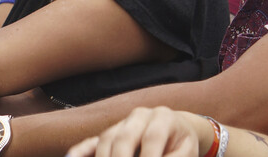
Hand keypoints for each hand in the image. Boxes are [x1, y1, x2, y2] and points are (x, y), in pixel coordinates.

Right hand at [67, 107, 209, 156]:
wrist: (177, 130)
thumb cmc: (182, 144)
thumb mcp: (187, 152)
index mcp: (163, 117)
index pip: (152, 138)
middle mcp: (140, 115)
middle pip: (124, 137)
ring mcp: (122, 123)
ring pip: (106, 140)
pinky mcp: (111, 133)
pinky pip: (91, 142)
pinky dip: (80, 152)